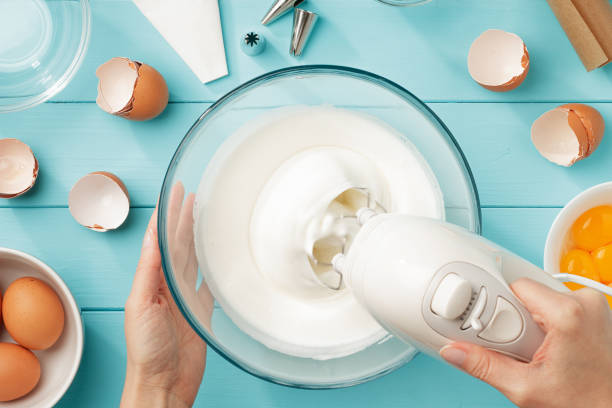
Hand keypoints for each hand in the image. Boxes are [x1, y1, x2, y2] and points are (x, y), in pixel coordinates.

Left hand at [121, 183, 211, 407]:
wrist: (163, 383)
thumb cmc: (146, 349)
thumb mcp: (141, 303)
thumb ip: (149, 269)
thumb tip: (154, 236)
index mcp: (150, 279)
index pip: (160, 239)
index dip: (167, 214)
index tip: (175, 191)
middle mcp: (167, 284)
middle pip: (179, 244)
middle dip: (184, 219)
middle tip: (194, 195)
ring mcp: (185, 297)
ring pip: (193, 259)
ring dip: (199, 238)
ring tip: (207, 217)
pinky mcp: (200, 311)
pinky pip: (209, 283)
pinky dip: (213, 268)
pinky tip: (219, 255)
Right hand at [440, 278, 611, 407]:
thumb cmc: (585, 402)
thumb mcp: (525, 388)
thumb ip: (484, 365)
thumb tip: (454, 350)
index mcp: (569, 312)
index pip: (514, 286)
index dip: (498, 308)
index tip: (492, 330)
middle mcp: (585, 301)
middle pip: (527, 291)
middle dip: (514, 318)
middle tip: (518, 347)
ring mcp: (594, 305)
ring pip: (541, 298)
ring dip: (531, 320)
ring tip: (536, 350)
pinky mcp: (595, 311)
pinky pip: (556, 304)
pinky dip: (546, 322)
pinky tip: (549, 346)